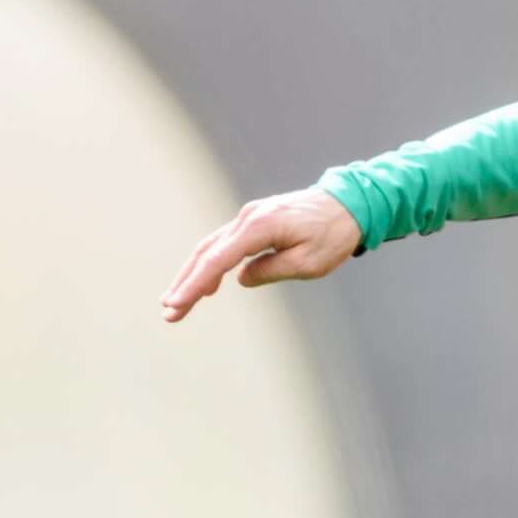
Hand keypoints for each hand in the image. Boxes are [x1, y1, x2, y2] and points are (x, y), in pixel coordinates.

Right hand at [162, 189, 362, 320]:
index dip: (195, 284)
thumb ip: (271, 271)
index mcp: (260, 227)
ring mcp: (249, 217)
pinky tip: (206, 286)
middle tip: (169, 313)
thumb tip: (241, 278)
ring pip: (211, 248)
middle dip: (185, 284)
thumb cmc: (333, 235)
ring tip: (176, 303)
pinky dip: (210, 265)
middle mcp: (248, 218)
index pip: (218, 260)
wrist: (348, 204)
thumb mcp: (308, 263)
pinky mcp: (254, 221)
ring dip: (192, 275)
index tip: (177, 305)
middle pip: (206, 253)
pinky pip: (224, 244)